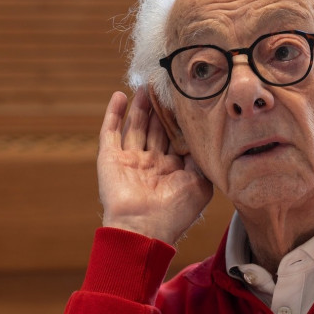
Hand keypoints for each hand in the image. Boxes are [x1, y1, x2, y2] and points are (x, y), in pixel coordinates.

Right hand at [97, 89, 213, 243]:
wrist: (144, 228)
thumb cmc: (175, 211)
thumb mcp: (199, 183)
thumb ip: (200, 159)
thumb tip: (203, 138)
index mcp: (171, 169)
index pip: (175, 137)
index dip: (179, 120)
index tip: (185, 99)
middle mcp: (151, 162)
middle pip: (155, 128)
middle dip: (160, 109)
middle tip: (165, 86)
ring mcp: (130, 160)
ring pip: (135, 126)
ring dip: (140, 106)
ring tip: (146, 85)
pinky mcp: (110, 159)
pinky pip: (110, 132)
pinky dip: (113, 114)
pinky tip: (119, 96)